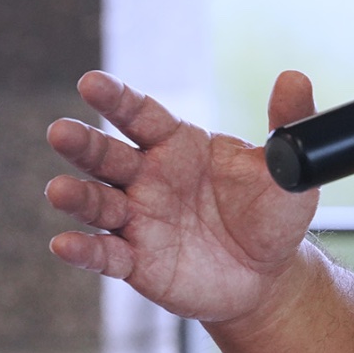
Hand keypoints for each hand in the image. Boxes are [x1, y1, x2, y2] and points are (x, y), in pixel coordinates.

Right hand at [45, 70, 319, 323]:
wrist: (270, 275)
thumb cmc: (271, 214)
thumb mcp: (288, 169)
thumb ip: (288, 122)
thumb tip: (294, 77)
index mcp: (178, 145)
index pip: (140, 115)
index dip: (115, 99)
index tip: (91, 83)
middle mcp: (147, 177)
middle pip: (106, 156)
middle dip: (82, 144)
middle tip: (60, 131)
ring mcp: (137, 219)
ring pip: (97, 203)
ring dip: (76, 196)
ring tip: (59, 190)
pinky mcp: (135, 261)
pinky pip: (104, 255)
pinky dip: (83, 251)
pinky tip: (65, 245)